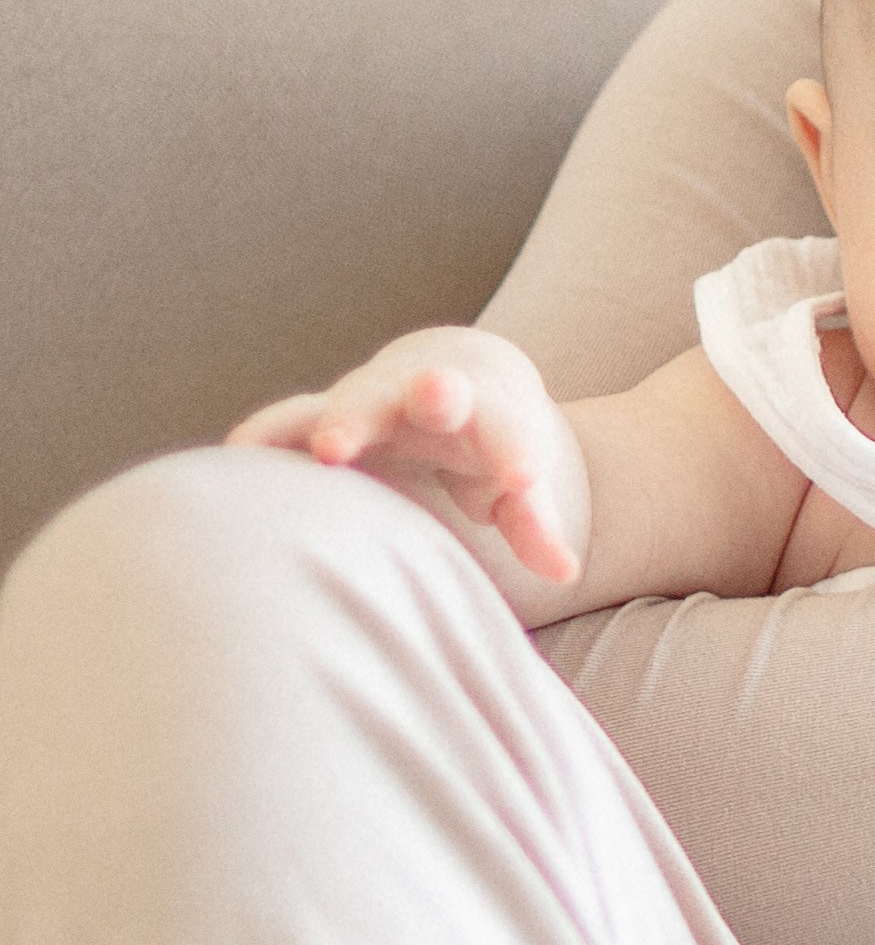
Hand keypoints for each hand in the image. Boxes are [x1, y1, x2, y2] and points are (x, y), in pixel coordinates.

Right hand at [226, 327, 583, 583]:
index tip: (525, 477)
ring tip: (330, 449)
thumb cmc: (492, 442)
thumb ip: (535, 522)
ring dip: (345, 419)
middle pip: (435, 391)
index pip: (510, 430)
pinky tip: (238, 456)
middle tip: (435, 397)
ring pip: (357, 400)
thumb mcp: (518, 477)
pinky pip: (292, 419)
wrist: (453, 374)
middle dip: (434, 395)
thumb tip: (566, 570)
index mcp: (490, 411)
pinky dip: (270, 433)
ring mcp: (375, 398)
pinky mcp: (325, 412)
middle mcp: (431, 393)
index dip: (517, 452)